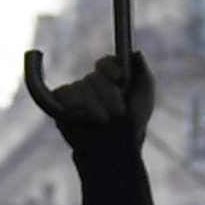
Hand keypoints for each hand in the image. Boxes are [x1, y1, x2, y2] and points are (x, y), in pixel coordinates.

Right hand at [25, 46, 153, 145]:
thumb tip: (136, 53)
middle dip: (108, 94)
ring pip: (80, 88)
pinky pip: (63, 95)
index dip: (109, 68)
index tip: (120, 78)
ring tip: (104, 121)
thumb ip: (142, 73)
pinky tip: (85, 118)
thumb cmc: (134, 122)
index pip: (104, 63)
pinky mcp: (60, 104)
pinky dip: (75, 106)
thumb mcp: (144, 96)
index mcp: (110, 76)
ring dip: (94, 105)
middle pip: (93, 77)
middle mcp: (91, 83)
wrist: (116, 151)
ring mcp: (75, 93)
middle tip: (118, 111)